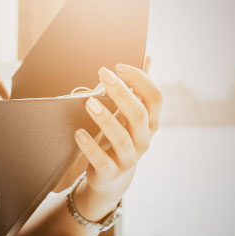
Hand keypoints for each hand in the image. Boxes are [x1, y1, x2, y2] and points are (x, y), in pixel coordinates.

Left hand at [72, 57, 161, 220]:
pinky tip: (79, 133)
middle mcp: (144, 140)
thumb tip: (148, 57)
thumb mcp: (130, 114)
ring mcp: (129, 158)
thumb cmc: (120, 138)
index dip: (141, 79)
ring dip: (105, 119)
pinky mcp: (111, 172)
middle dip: (122, 93)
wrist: (112, 178)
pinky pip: (102, 160)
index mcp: (151, 123)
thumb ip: (138, 88)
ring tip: (89, 102)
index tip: (119, 66)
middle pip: (139, 115)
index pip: (155, 98)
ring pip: (122, 138)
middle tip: (103, 74)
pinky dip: (90, 146)